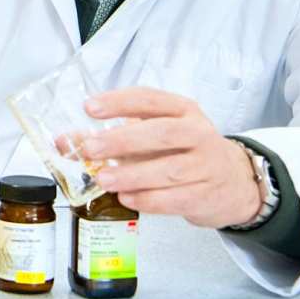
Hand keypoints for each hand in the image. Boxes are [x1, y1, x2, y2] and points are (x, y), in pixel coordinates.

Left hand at [82, 87, 261, 228]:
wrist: (236, 182)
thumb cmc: (184, 152)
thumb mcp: (153, 135)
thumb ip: (108, 137)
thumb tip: (63, 141)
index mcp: (182, 109)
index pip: (149, 99)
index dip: (118, 102)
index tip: (89, 108)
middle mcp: (198, 132)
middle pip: (161, 133)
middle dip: (122, 140)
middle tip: (91, 149)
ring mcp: (207, 164)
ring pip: (169, 169)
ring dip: (132, 174)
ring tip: (103, 179)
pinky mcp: (208, 194)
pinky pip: (177, 198)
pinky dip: (149, 199)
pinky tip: (127, 198)